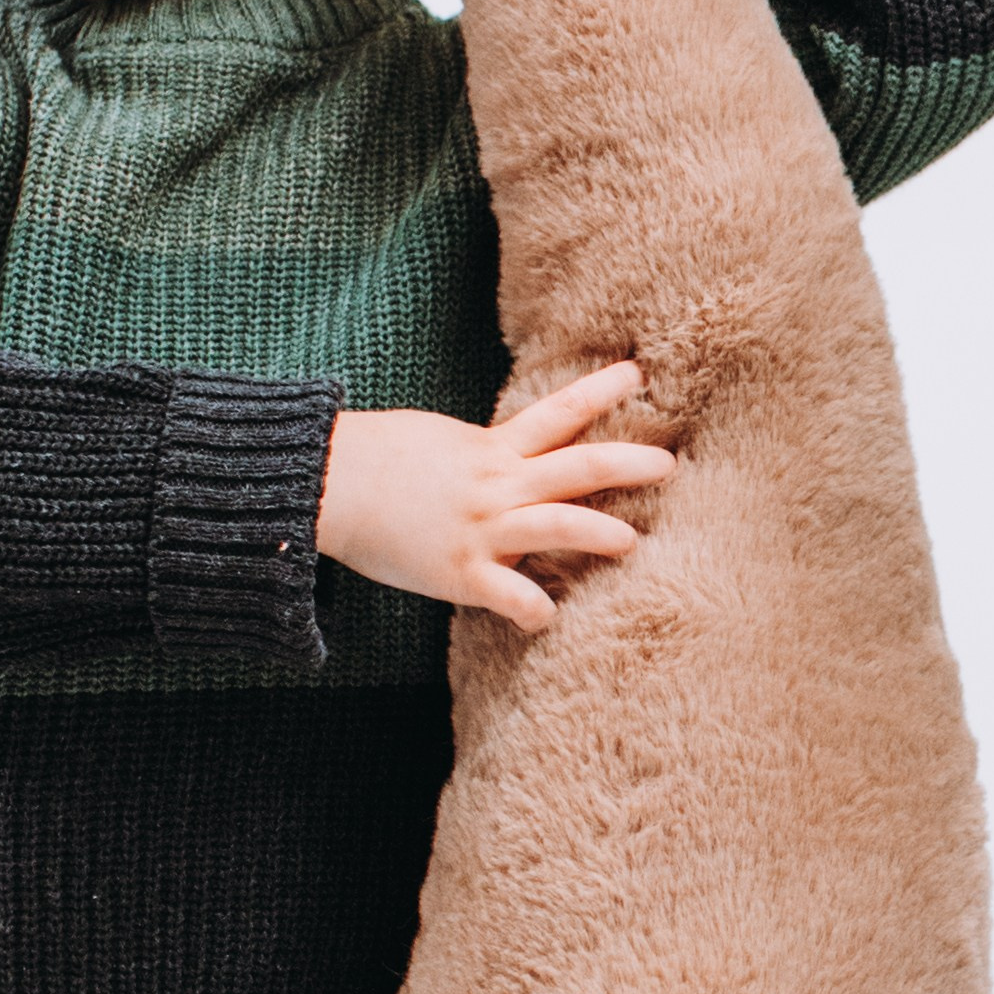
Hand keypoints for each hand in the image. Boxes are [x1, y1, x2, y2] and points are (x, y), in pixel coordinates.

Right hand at [317, 361, 674, 633]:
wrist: (325, 482)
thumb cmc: (374, 459)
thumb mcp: (436, 442)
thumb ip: (477, 454)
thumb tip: (500, 456)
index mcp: (491, 450)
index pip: (557, 413)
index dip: (600, 392)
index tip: (638, 373)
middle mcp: (496, 486)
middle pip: (575, 466)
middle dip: (626, 462)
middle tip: (668, 462)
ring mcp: (481, 529)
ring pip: (555, 525)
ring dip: (598, 532)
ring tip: (631, 541)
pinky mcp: (460, 572)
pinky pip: (507, 595)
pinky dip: (531, 608)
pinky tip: (547, 619)